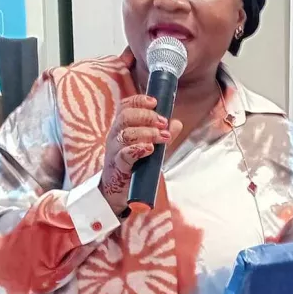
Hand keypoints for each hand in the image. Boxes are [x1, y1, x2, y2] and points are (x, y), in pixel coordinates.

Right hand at [98, 95, 181, 215]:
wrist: (121, 192)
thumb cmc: (135, 166)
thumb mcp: (151, 147)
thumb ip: (163, 134)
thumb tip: (177, 123)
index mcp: (122, 127)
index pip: (125, 106)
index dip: (139, 101)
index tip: (155, 102)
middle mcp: (116, 136)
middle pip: (125, 117)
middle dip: (147, 117)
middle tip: (163, 123)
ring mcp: (115, 151)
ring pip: (126, 134)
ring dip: (147, 133)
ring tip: (162, 138)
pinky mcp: (118, 167)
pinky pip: (124, 154)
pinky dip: (138, 149)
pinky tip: (149, 149)